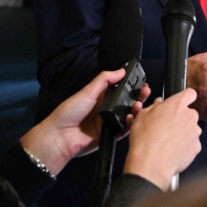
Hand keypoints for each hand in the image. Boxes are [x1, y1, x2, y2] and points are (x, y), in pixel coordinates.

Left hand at [20, 69, 149, 175]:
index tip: (141, 81)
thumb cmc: (69, 112)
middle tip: (146, 91)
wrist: (60, 136)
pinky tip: (132, 118)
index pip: (120, 90)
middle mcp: (106, 110)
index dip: (131, 86)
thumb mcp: (87, 91)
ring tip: (140, 104)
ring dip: (136, 110)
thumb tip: (121, 70)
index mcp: (100, 98)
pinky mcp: (109, 136)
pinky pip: (123, 131)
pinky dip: (129, 125)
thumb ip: (104, 80)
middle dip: (137, 97)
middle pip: (127, 103)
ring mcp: (108, 123)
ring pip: (127, 116)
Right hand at [123, 89, 201, 189]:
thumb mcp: (142, 115)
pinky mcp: (197, 147)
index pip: (190, 93)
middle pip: (190, 113)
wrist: (151, 164)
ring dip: (183, 133)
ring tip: (168, 142)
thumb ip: (154, 106)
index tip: (179, 104)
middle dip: (181, 118)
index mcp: (177, 104)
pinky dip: (185, 146)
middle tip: (167, 127)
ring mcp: (195, 132)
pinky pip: (192, 144)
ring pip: (191, 129)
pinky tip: (173, 151)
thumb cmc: (145, 138)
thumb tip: (160, 104)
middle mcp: (190, 116)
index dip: (185, 98)